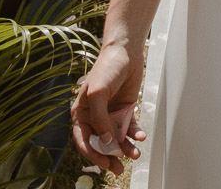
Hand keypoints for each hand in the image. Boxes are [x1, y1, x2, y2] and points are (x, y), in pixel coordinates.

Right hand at [71, 41, 146, 172]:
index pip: (83, 140)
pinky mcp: (124, 110)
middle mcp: (94, 117)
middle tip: (118, 168)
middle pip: (100, 143)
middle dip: (109, 156)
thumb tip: (105, 141)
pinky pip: (128, 127)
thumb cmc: (107, 69)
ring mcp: (109, 114)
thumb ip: (100, 119)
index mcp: (80, 113)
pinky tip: (140, 137)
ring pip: (115, 138)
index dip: (92, 154)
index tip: (104, 163)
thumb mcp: (98, 93)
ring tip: (135, 154)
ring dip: (124, 148)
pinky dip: (134, 134)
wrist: (126, 52)